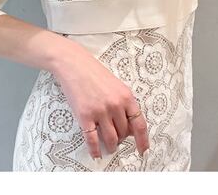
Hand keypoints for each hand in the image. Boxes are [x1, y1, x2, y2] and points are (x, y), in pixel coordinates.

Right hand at [52, 40, 149, 159]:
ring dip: (111, 146)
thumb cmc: (94, 73)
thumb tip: (128, 128)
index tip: (143, 150)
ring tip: (109, 147)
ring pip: (111, 139)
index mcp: (126, 96)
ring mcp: (100, 111)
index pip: (139, 124)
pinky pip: (92, 140)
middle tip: (117, 139)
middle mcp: (115, 105)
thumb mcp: (116, 86)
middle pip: (124, 133)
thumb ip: (124, 104)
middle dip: (121, 139)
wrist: (74, 64)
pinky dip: (95, 150)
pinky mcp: (85, 116)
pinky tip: (96, 154)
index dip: (142, 140)